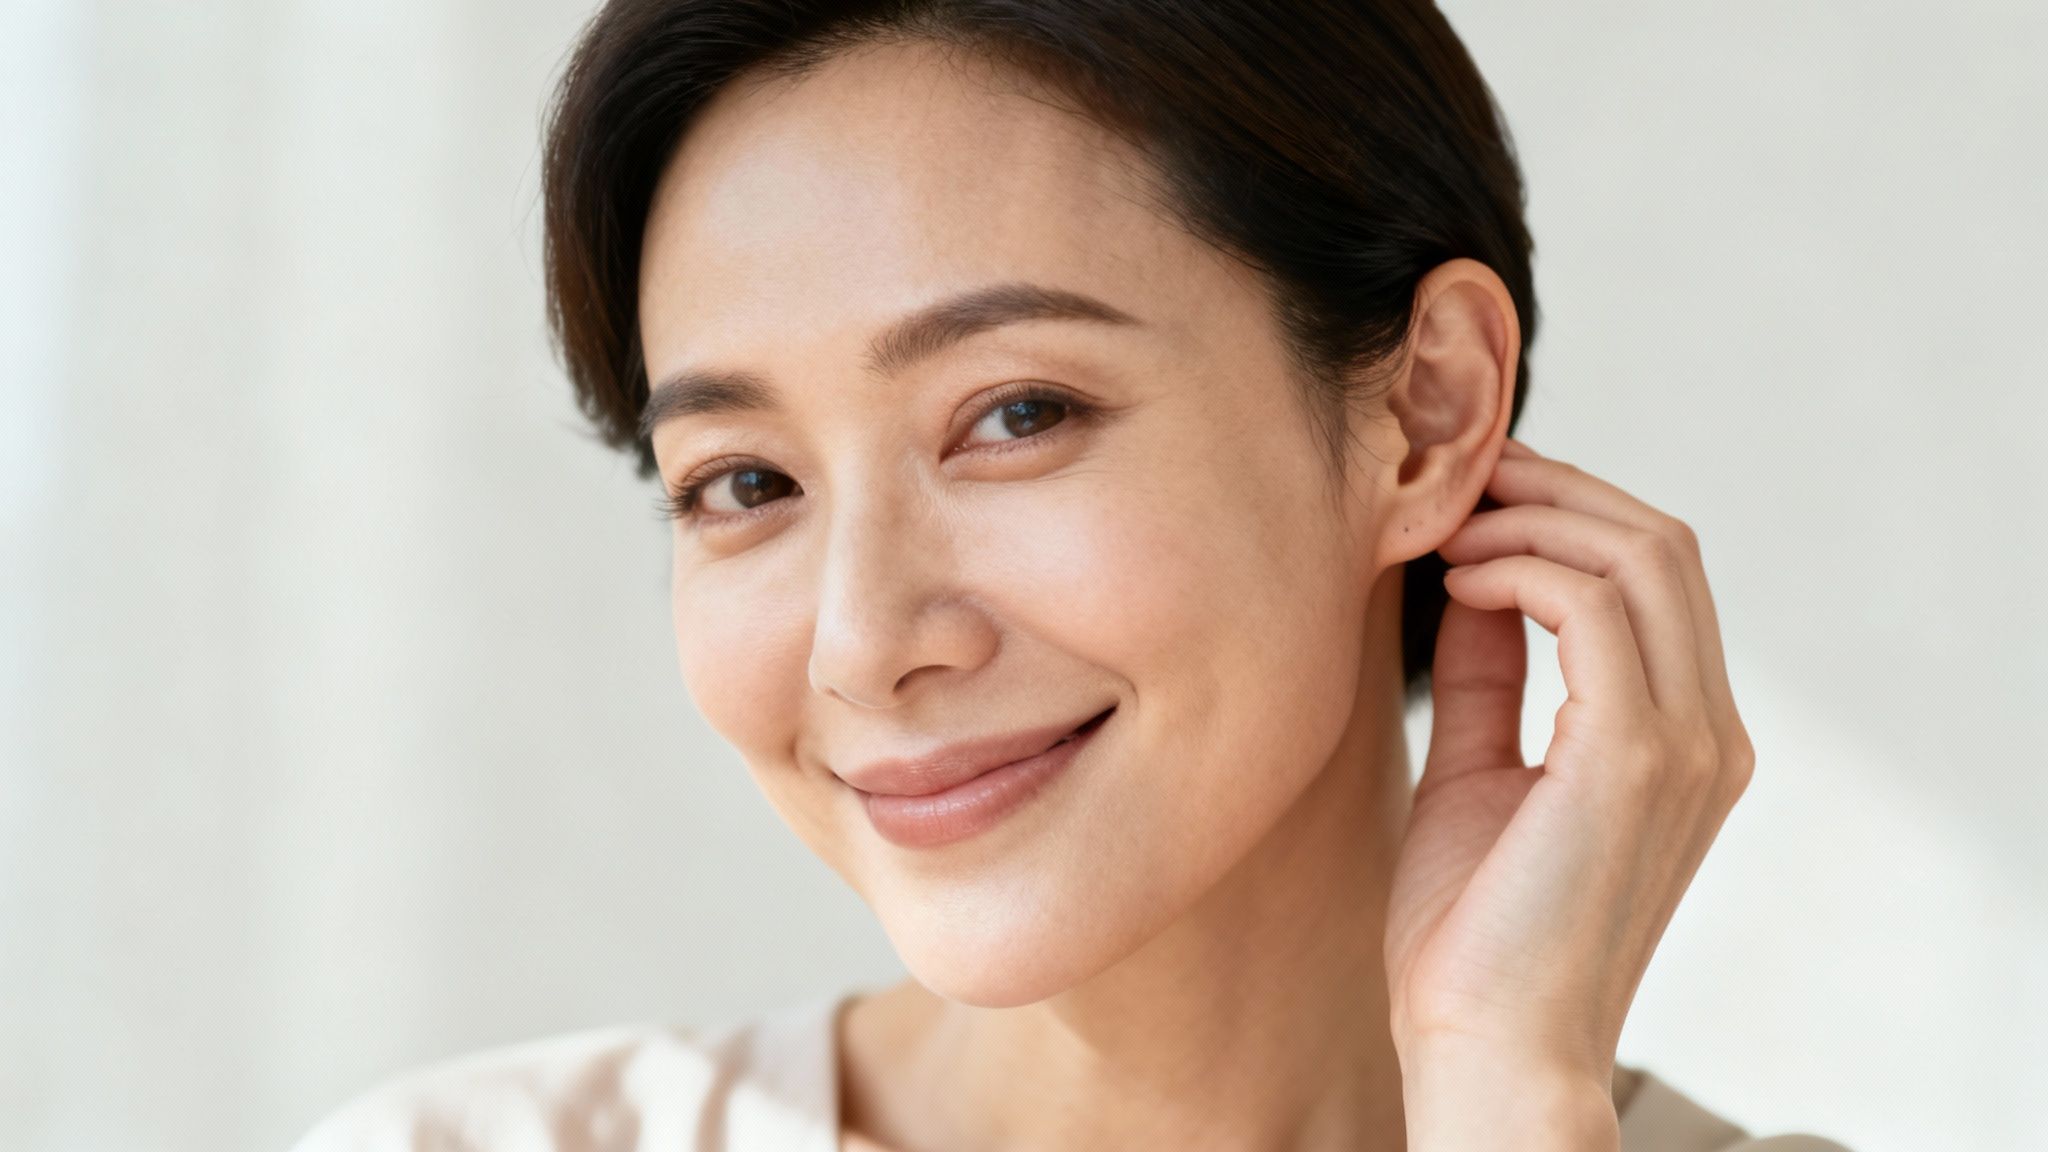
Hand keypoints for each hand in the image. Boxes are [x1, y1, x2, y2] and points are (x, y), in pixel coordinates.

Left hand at [1383, 438, 1755, 1145]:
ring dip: (1534, 516)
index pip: (1657, 574)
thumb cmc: (1474, 931)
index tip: (1474, 492)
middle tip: (1458, 477)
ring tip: (1446, 525)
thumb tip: (1475, 572)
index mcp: (1686, 739)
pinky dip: (1521, 568)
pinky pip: (1595, 608)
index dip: (1569, 508)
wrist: (1486, 1046)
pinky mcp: (1638, 758)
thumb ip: (1491, 675)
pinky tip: (1456, 577)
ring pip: (1642, 555)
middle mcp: (1709, 734)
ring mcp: (1686, 745)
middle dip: (1555, 488)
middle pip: (1662, 543)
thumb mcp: (1477, 770)